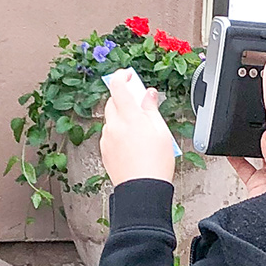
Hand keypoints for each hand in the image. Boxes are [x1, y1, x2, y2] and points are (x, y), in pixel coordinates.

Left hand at [100, 72, 177, 186]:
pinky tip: (131, 142)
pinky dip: (117, 131)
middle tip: (138, 102)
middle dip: (123, 97)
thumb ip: (151, 109)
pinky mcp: (105, 151)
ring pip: (110, 119)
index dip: (122, 76)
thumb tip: (148, 95)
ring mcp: (107, 139)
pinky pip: (109, 133)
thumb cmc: (155, 163)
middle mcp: (114, 126)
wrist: (142, 189)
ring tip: (139, 128)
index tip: (128, 75)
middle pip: (112, 102)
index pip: (118, 86)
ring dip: (121, 116)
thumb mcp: (160, 131)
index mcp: (129, 117)